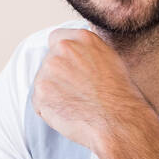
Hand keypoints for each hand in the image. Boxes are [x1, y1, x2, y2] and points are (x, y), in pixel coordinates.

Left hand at [31, 28, 145, 151]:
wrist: (117, 120)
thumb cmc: (119, 95)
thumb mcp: (109, 59)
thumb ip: (86, 52)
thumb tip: (76, 56)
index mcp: (81, 38)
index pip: (56, 39)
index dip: (62, 56)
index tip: (68, 68)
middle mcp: (62, 50)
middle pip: (49, 62)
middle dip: (58, 76)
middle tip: (77, 92)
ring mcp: (48, 71)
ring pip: (43, 82)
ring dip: (53, 93)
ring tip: (76, 104)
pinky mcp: (40, 93)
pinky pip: (39, 102)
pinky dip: (50, 110)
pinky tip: (69, 113)